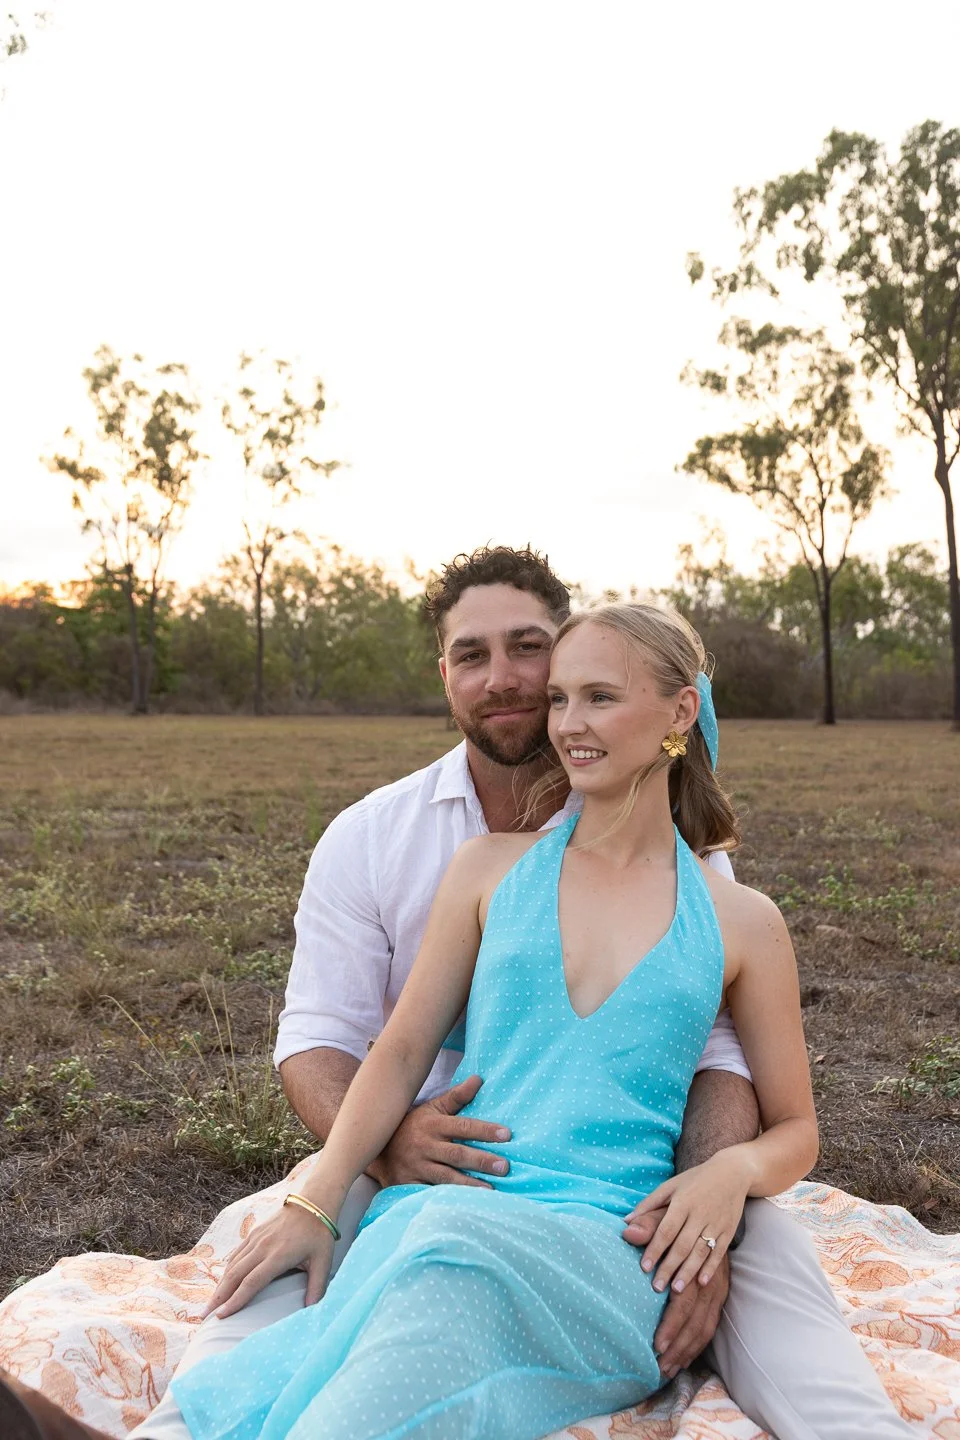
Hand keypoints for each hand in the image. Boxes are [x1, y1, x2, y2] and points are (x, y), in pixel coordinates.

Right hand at [204, 1204, 334, 1318]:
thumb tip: (312, 1309)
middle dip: (218, 1297)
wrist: (313, 1202)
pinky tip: (222, 1282)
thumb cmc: (319, 1233)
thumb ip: (317, 1286)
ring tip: (209, 1304)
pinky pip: (236, 1254)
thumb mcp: (324, 1261)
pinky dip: (226, 1270)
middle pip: (235, 1275)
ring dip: (219, 1285)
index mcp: (278, 1255)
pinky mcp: (254, 1232)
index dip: (235, 1300)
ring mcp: (256, 1238)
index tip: (221, 1316)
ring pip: (232, 1264)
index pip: (251, 1282)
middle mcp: (262, 1247)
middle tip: (204, 1316)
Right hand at [368, 1074, 510, 1187]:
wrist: (375, 1147)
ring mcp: (416, 1167)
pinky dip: (446, 1199)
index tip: (507, 1135)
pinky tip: (463, 1205)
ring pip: (446, 1177)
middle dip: (481, 1161)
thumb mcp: (432, 1108)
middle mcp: (425, 1145)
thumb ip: (456, 1097)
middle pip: (457, 1154)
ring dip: (469, 1185)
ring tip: (491, 1191)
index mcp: (433, 1125)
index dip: (485, 1131)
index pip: (463, 1127)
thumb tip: (479, 1079)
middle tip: (505, 1166)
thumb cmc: (412, 1126)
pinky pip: (429, 1193)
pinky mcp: (408, 1185)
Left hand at [623, 1205, 728, 1376]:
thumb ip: (648, 1223)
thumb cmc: (687, 1204)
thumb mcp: (668, 1207)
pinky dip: (699, 1341)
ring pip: (706, 1323)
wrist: (724, 1193)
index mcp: (695, 1258)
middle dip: (677, 1341)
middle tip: (659, 1361)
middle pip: (695, 1316)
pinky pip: (713, 1321)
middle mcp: (710, 1276)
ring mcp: (719, 1284)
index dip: (669, 1320)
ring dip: (688, 1347)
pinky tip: (685, 1357)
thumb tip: (627, 1231)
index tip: (655, 1342)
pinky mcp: (722, 1290)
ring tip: (668, 1367)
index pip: (682, 1296)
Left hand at [625, 1152, 747, 1296]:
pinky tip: (701, 1282)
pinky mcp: (729, 1230)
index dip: (654, 1249)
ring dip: (688, 1272)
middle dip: (669, 1267)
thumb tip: (626, 1222)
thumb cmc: (696, 1180)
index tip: (644, 1268)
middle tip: (656, 1288)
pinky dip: (711, 1268)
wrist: (732, 1172)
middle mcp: (700, 1214)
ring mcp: (716, 1223)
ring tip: (676, 1290)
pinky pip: (720, 1252)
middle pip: (682, 1245)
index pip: (666, 1230)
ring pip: (700, 1252)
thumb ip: (649, 1204)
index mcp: (683, 1202)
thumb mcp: (671, 1186)